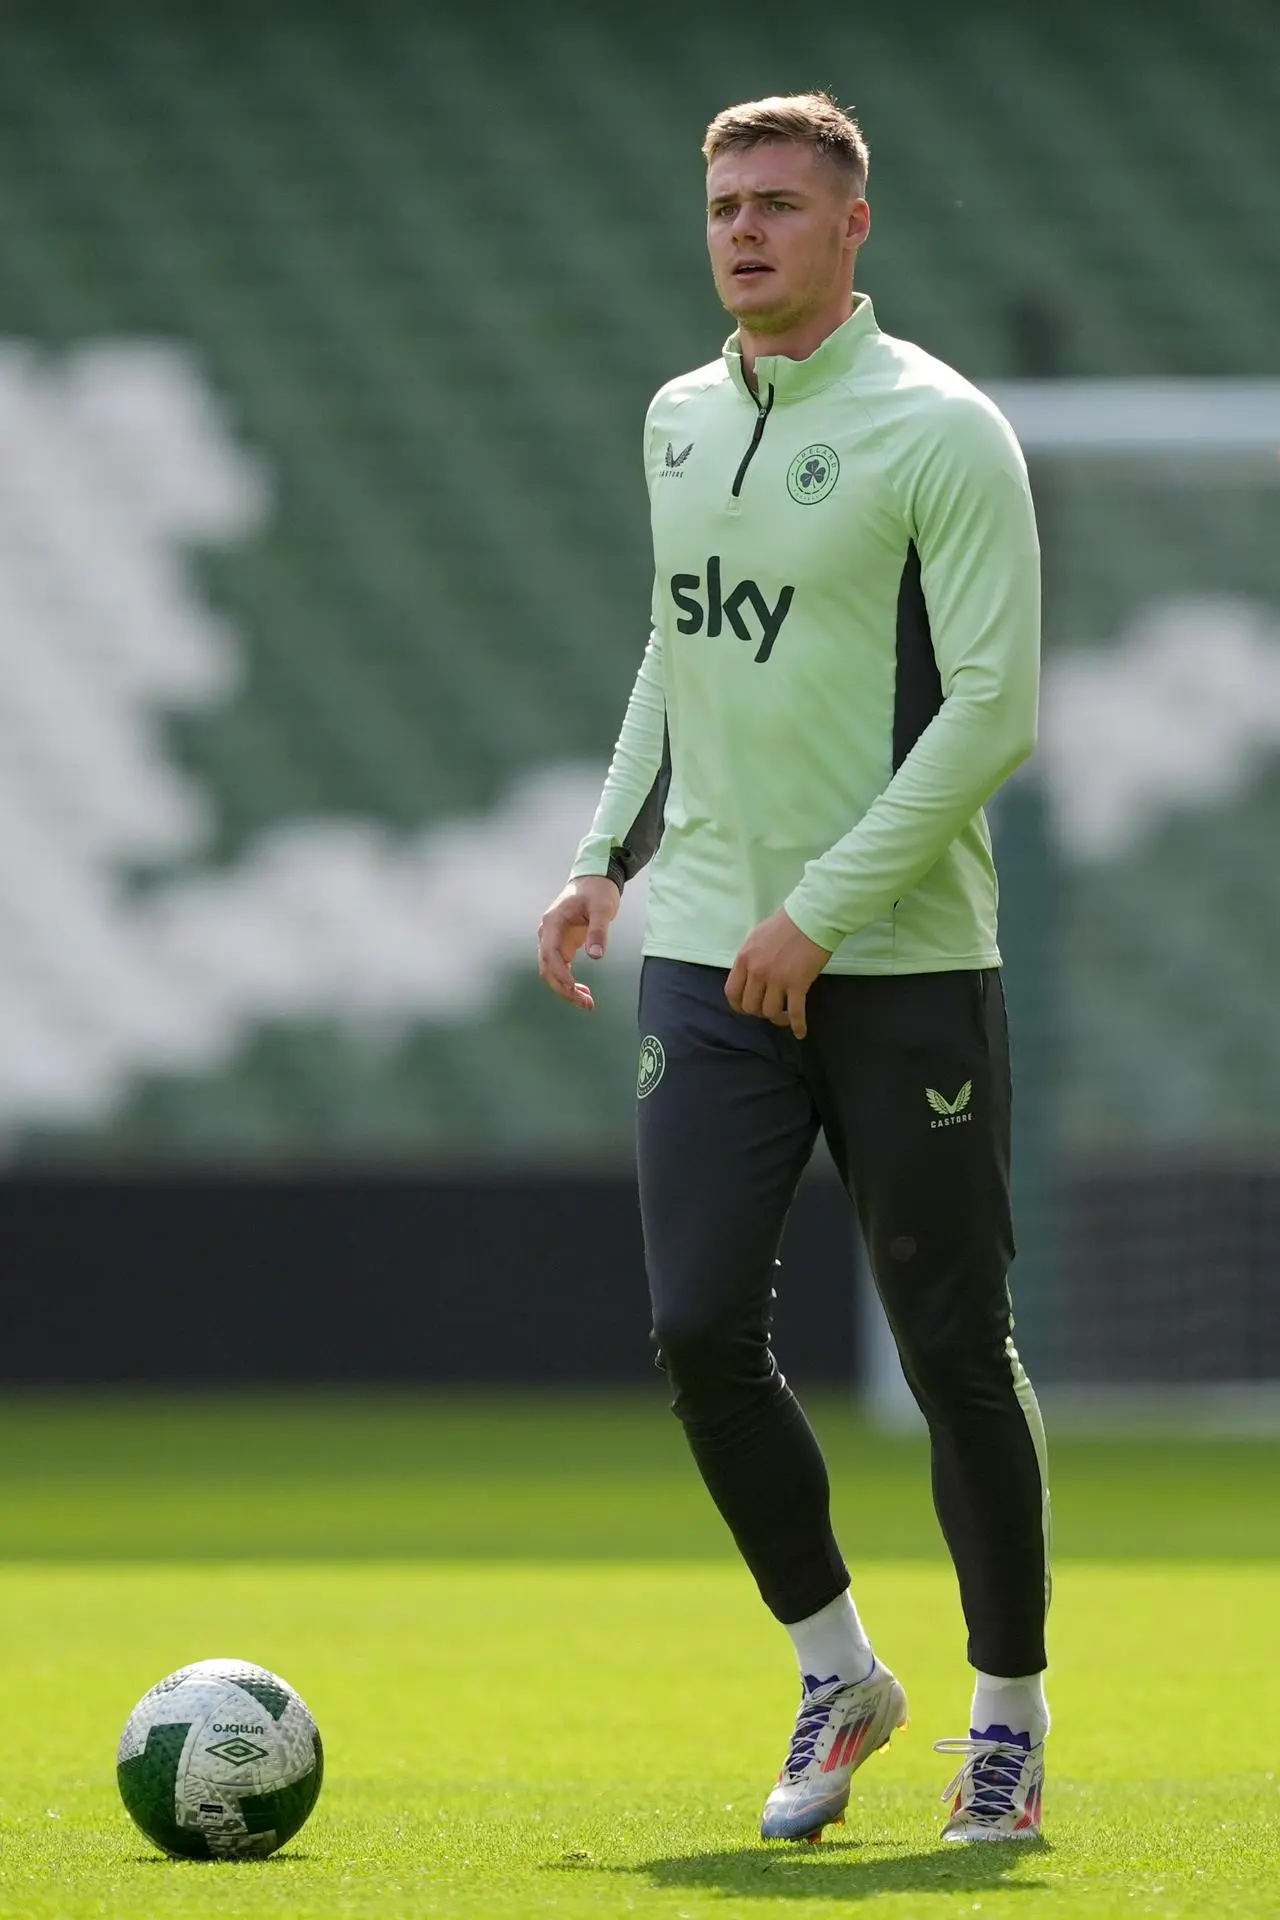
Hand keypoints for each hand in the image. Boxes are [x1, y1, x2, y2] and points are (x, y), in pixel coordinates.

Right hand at [537, 875, 620, 1010]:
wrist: (594, 880)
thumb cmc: (597, 891)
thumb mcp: (602, 908)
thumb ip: (598, 931)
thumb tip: (596, 956)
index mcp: (553, 922)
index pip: (549, 952)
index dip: (559, 973)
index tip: (573, 987)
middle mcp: (548, 933)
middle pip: (547, 967)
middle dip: (563, 988)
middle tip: (585, 1003)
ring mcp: (553, 940)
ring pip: (552, 972)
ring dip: (566, 989)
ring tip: (587, 1003)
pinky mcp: (563, 945)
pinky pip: (562, 969)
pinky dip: (570, 982)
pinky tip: (584, 992)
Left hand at [725, 908, 830, 1038]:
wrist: (811, 918)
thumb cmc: (785, 924)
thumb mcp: (756, 937)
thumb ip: (749, 957)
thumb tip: (748, 973)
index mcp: (744, 959)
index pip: (732, 992)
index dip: (738, 1005)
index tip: (746, 1008)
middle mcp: (757, 972)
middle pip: (750, 1006)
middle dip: (758, 1012)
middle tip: (768, 1008)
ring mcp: (777, 979)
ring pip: (770, 1012)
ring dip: (777, 1017)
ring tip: (784, 1015)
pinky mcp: (798, 984)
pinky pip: (795, 1012)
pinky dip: (798, 1025)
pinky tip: (800, 1032)